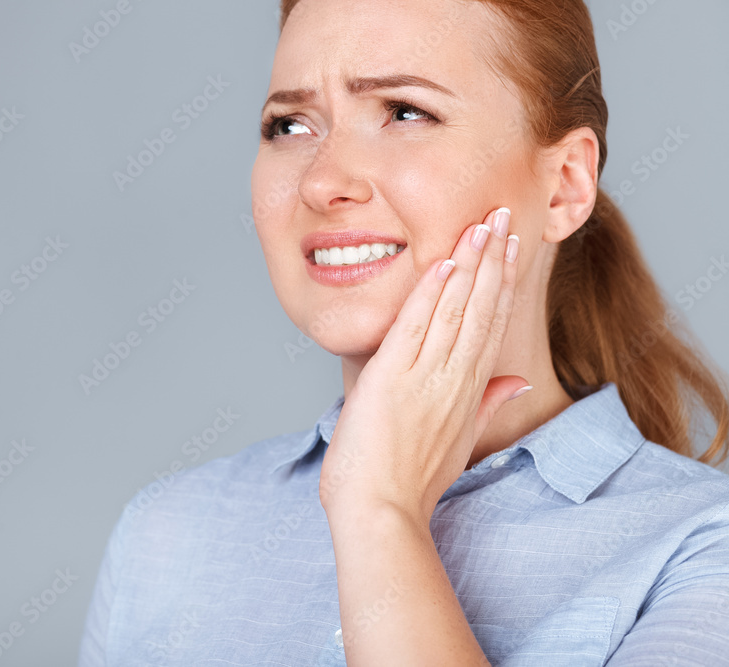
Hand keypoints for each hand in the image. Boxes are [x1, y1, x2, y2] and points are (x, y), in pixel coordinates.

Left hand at [319, 207, 525, 524]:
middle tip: (501, 217)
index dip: (502, 283)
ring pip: (454, 310)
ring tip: (481, 225)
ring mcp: (425, 377)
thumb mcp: (460, 441)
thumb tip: (518, 380)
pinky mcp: (392, 378)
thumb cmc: (412, 483)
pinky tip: (442, 263)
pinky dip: (429, 294)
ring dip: (468, 265)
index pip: (490, 325)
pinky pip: (416, 327)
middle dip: (492, 260)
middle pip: (480, 309)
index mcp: (468, 392)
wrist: (382, 512)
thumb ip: (489, 403)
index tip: (510, 248)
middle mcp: (453, 379)